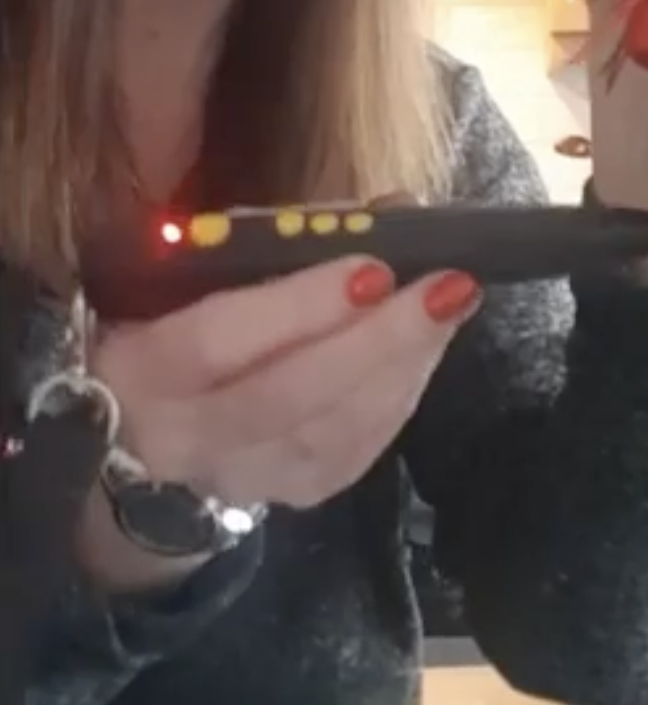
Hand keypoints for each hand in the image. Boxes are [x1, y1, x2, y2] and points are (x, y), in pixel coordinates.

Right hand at [78, 254, 479, 591]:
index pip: (215, 342)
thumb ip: (274, 238)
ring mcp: (239, 477)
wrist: (146, 425)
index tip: (373, 268)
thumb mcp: (192, 266)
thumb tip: (388, 210)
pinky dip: (399, 396)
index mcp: (140, 366)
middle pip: (287, 397)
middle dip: (376, 339)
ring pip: (330, 435)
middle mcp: (183, 437)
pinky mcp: (291, 494)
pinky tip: (429, 347)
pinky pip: (354, 453)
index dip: (296, 308)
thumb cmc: (173, 314)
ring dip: (402, 364)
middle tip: (445, 286)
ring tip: (451, 302)